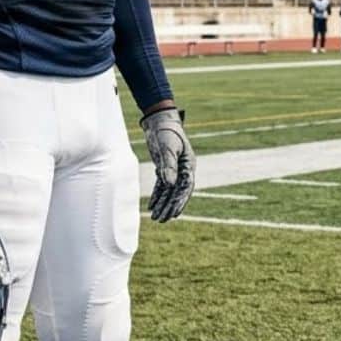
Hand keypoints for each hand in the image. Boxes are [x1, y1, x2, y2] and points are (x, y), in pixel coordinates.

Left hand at [140, 107, 194, 222]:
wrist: (160, 120)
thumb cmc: (167, 132)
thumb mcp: (167, 149)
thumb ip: (168, 167)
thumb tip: (169, 185)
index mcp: (188, 165)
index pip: (185, 188)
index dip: (179, 202)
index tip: (173, 214)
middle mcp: (183, 169)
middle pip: (177, 192)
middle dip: (170, 207)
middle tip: (162, 220)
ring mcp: (174, 169)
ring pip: (169, 191)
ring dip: (163, 204)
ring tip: (155, 217)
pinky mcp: (165, 167)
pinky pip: (162, 185)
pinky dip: (157, 195)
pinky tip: (151, 205)